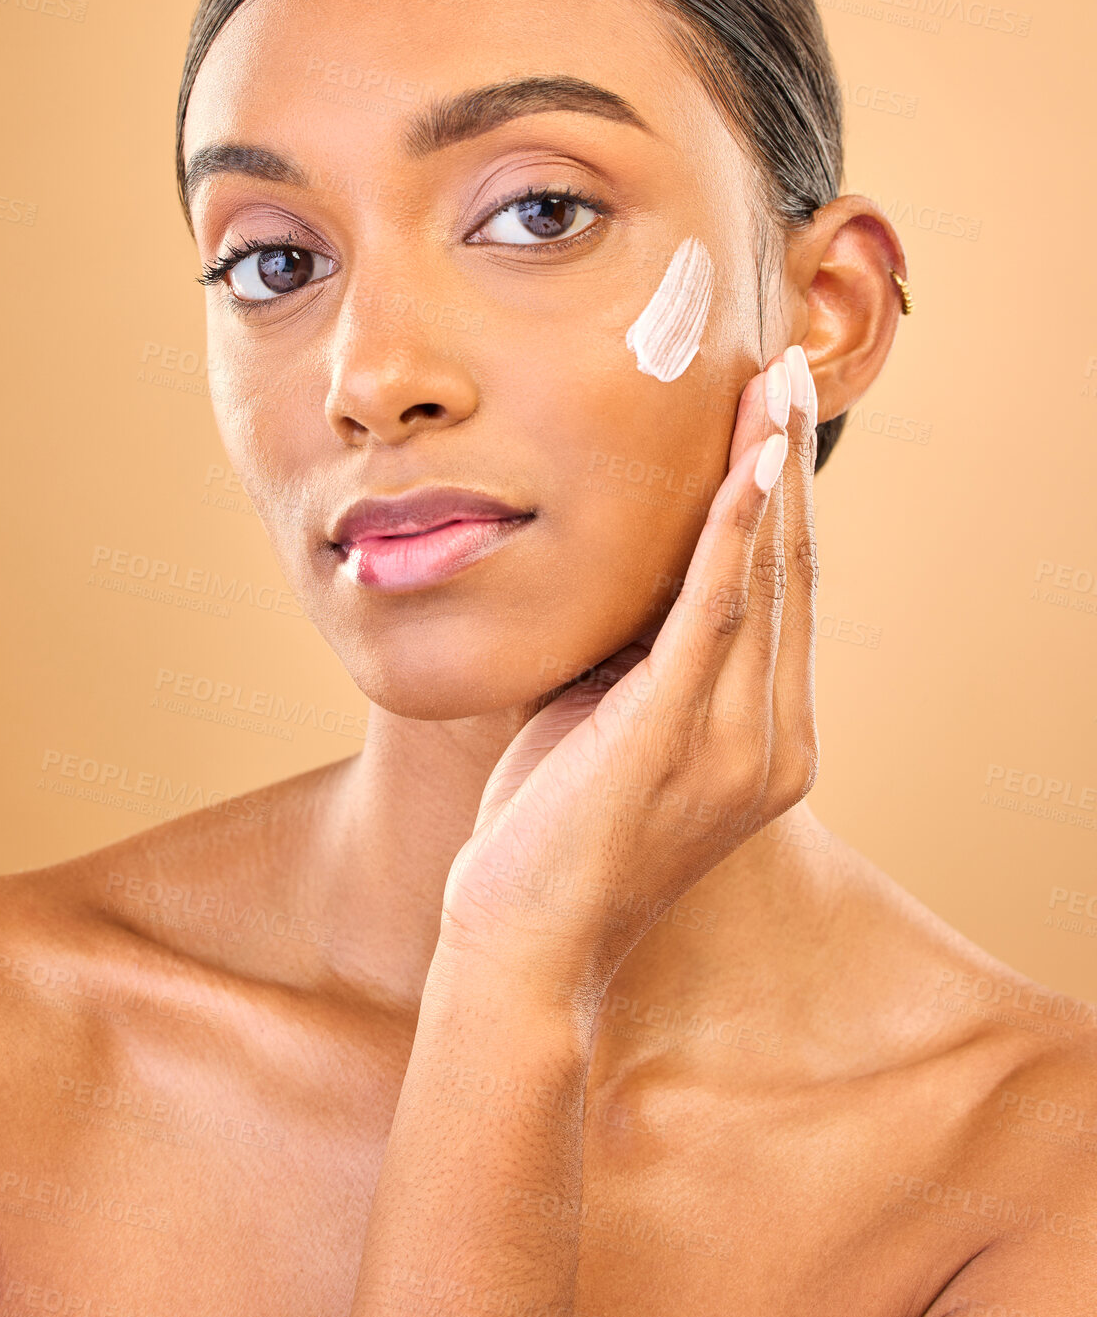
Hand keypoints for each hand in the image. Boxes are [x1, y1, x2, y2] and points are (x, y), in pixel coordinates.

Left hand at [440, 344, 820, 1002]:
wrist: (524, 944)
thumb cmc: (556, 832)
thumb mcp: (613, 725)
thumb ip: (641, 654)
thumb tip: (628, 567)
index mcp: (768, 739)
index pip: (786, 596)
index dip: (785, 503)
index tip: (776, 421)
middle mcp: (774, 739)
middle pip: (792, 572)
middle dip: (788, 465)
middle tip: (788, 372)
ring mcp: (735, 741)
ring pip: (763, 576)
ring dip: (768, 471)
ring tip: (772, 385)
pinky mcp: (676, 734)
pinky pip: (714, 609)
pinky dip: (732, 528)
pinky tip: (745, 462)